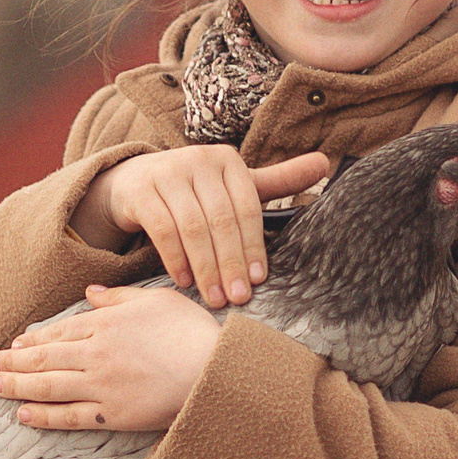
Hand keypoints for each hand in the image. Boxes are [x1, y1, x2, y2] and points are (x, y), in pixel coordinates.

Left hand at [0, 283, 222, 432]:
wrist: (214, 372)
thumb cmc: (192, 333)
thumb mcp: (156, 300)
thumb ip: (118, 297)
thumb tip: (90, 293)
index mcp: (105, 324)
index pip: (59, 331)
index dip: (32, 339)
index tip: (14, 344)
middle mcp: (96, 354)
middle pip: (45, 358)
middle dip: (14, 362)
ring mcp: (100, 385)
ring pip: (48, 386)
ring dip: (17, 386)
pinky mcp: (111, 414)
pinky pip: (68, 416)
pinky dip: (43, 416)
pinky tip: (24, 413)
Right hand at [80, 147, 333, 306]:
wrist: (133, 182)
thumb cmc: (193, 190)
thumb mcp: (231, 186)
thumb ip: (277, 181)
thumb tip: (325, 164)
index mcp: (227, 161)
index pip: (246, 207)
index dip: (254, 245)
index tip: (259, 280)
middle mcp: (198, 160)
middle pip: (220, 220)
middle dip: (231, 263)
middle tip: (238, 298)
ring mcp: (167, 173)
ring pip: (192, 227)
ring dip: (205, 267)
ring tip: (214, 297)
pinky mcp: (141, 190)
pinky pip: (162, 230)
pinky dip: (175, 259)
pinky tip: (184, 281)